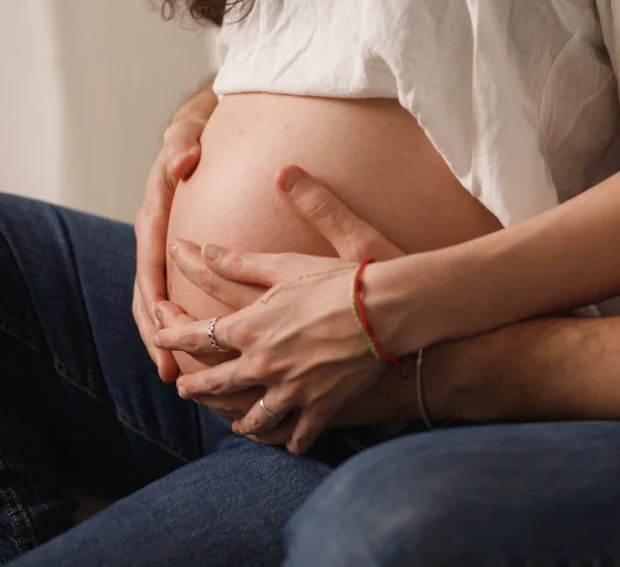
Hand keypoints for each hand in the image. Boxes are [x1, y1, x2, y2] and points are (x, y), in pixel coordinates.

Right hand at [133, 110, 208, 382]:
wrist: (196, 129)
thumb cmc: (194, 132)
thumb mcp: (188, 132)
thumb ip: (182, 145)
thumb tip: (182, 162)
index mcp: (154, 215)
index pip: (150, 264)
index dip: (156, 299)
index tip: (166, 329)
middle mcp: (153, 237)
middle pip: (148, 293)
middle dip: (157, 332)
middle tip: (169, 369)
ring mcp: (162, 248)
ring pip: (156, 299)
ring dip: (164, 335)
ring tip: (176, 372)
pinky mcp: (176, 255)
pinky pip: (174, 292)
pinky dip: (179, 320)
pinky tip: (195, 348)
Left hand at [154, 166, 406, 453]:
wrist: (389, 310)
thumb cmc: (344, 279)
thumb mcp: (289, 263)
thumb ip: (244, 259)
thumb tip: (204, 246)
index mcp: (252, 326)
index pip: (197, 335)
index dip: (172, 336)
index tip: (157, 337)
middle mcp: (264, 363)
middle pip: (217, 383)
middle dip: (196, 387)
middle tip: (183, 389)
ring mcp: (292, 389)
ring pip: (255, 416)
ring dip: (241, 422)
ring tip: (236, 425)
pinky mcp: (322, 406)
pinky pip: (301, 432)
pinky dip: (293, 440)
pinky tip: (289, 444)